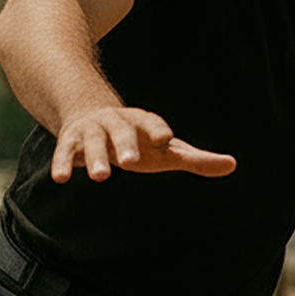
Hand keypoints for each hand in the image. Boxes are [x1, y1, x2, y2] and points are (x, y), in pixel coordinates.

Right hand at [51, 106, 235, 182]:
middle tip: (130, 162)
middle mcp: (117, 123)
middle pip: (121, 131)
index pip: (153, 123)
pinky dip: (62, 164)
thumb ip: (197, 159)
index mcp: (143, 122)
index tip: (167, 139)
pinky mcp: (70, 142)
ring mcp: (92, 131)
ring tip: (100, 177)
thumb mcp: (168, 150)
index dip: (158, 129)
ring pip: (92, 142)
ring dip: (94, 157)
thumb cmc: (141, 141)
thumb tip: (234, 165)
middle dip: (125, 144)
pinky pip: (64, 152)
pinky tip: (60, 179)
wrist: (93, 116)